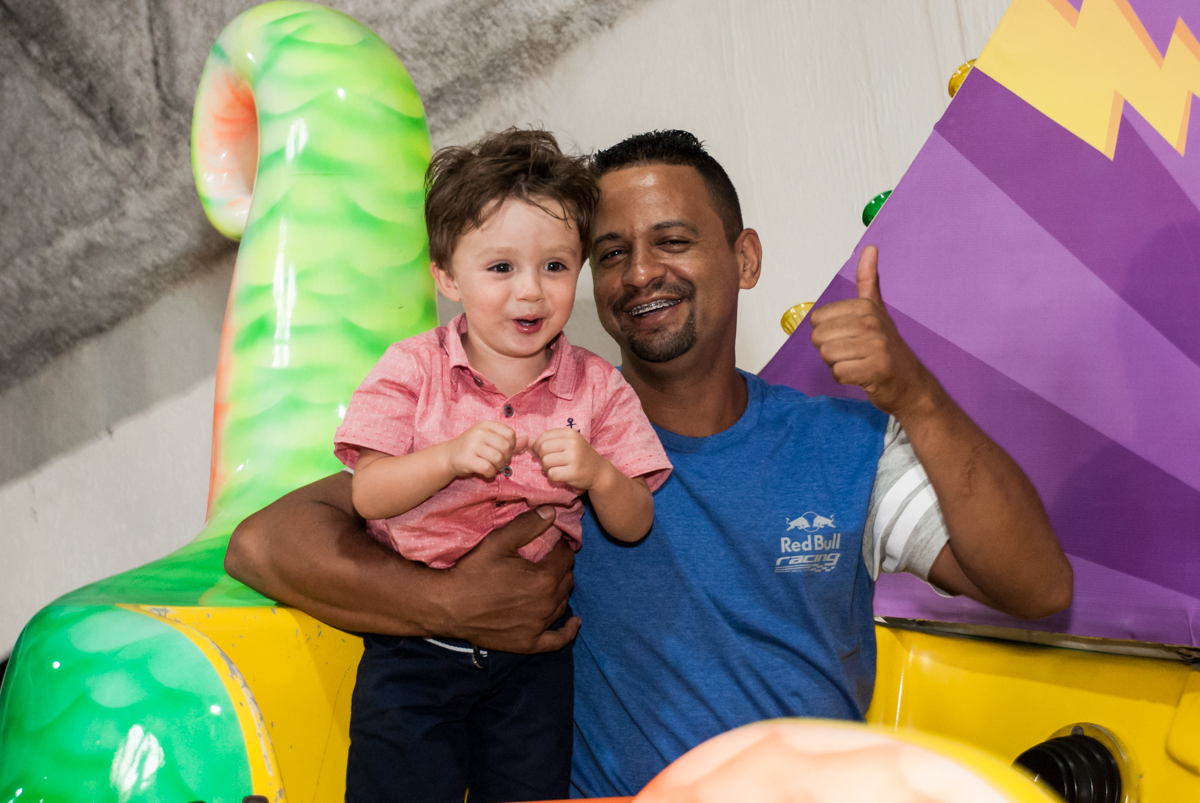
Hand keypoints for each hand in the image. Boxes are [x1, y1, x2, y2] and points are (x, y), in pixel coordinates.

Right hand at [435, 507, 579, 652]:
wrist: (448, 606)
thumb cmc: (472, 571)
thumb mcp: (498, 542)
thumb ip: (527, 525)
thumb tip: (552, 512)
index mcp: (544, 579)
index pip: (566, 557)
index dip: (560, 546)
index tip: (552, 541)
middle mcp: (547, 604)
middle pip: (567, 580)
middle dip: (561, 566)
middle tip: (548, 559)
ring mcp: (538, 626)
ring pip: (563, 604)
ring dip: (560, 590)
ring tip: (551, 580)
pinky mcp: (528, 643)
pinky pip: (557, 640)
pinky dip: (568, 631)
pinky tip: (574, 623)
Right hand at [445, 421, 527, 478]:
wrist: (448, 456)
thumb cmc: (473, 448)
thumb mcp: (489, 440)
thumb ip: (509, 441)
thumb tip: (528, 440)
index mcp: (486, 425)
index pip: (510, 434)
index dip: (511, 445)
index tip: (503, 451)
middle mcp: (480, 432)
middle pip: (506, 447)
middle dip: (506, 458)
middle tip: (498, 461)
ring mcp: (473, 445)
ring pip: (498, 458)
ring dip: (498, 467)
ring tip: (491, 466)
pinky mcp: (468, 459)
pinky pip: (488, 469)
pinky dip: (490, 474)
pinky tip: (485, 472)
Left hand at [531, 428, 607, 488]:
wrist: (599, 472)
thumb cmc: (580, 456)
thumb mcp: (567, 444)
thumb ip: (548, 441)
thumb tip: (526, 441)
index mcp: (570, 433)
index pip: (544, 436)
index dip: (537, 445)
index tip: (541, 452)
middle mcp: (573, 443)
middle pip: (543, 448)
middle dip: (541, 457)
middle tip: (549, 462)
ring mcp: (574, 458)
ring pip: (546, 461)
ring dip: (546, 468)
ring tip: (554, 468)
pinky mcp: (574, 472)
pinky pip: (552, 474)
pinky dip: (552, 477)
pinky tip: (560, 475)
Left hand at [809, 245, 934, 416]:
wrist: (911, 384)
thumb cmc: (887, 348)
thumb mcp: (877, 310)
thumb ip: (868, 280)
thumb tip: (870, 248)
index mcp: (866, 306)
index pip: (817, 319)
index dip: (828, 333)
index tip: (850, 337)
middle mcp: (872, 322)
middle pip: (819, 338)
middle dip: (830, 350)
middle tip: (853, 353)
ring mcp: (876, 346)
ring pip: (827, 355)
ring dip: (838, 364)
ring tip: (858, 363)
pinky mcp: (877, 370)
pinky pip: (838, 374)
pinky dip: (845, 379)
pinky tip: (862, 376)